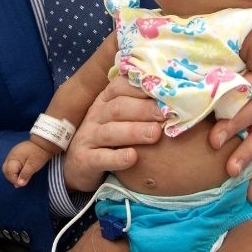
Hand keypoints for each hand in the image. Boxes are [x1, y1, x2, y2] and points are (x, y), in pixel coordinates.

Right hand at [2, 140, 51, 187]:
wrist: (44, 142)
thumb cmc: (39, 154)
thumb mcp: (33, 166)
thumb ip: (25, 175)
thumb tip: (19, 184)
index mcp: (14, 158)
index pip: (9, 172)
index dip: (14, 180)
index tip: (21, 185)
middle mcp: (11, 155)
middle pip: (5, 169)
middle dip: (11, 177)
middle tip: (19, 183)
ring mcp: (13, 153)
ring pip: (8, 166)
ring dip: (12, 174)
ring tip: (20, 179)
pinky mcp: (17, 153)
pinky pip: (12, 163)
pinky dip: (14, 169)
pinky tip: (20, 172)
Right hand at [63, 76, 164, 192]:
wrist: (79, 165)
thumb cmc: (109, 135)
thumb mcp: (118, 117)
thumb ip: (138, 104)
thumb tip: (172, 95)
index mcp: (104, 100)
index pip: (119, 87)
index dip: (140, 88)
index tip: (164, 92)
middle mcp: (95, 116)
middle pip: (118, 108)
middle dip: (143, 109)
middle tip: (166, 114)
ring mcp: (88, 138)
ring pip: (110, 132)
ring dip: (134, 131)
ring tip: (155, 133)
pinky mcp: (84, 160)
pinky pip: (100, 158)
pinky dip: (117, 158)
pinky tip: (133, 157)